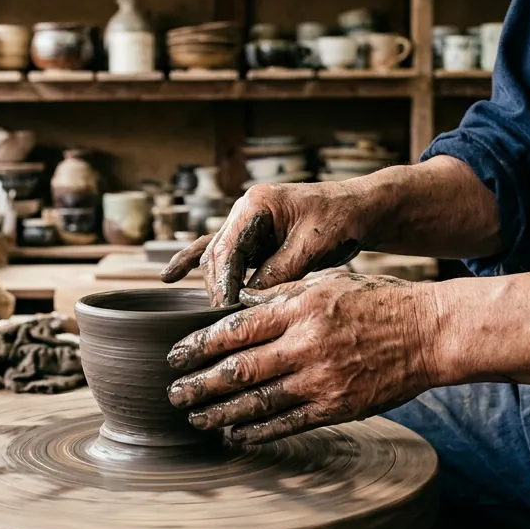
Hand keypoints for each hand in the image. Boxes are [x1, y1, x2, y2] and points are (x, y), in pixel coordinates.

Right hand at [161, 180, 386, 306]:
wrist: (361, 209)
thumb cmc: (342, 221)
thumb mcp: (312, 249)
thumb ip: (278, 273)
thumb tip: (247, 302)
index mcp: (257, 204)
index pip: (227, 249)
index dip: (224, 284)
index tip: (224, 313)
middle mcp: (244, 211)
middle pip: (216, 256)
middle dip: (218, 289)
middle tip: (222, 323)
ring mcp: (245, 222)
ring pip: (217, 258)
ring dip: (216, 285)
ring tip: (211, 316)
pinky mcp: (252, 236)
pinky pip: (220, 252)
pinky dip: (194, 263)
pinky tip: (168, 276)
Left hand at [165, 273, 440, 443]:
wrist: (428, 333)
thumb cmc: (375, 301)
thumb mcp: (325, 283)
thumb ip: (281, 298)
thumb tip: (235, 308)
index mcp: (299, 309)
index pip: (234, 329)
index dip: (198, 347)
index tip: (175, 356)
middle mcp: (306, 345)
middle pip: (238, 370)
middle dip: (199, 385)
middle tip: (174, 394)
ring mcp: (321, 380)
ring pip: (257, 402)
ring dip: (220, 413)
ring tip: (195, 419)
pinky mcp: (337, 407)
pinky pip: (287, 424)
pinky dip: (256, 431)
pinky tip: (235, 434)